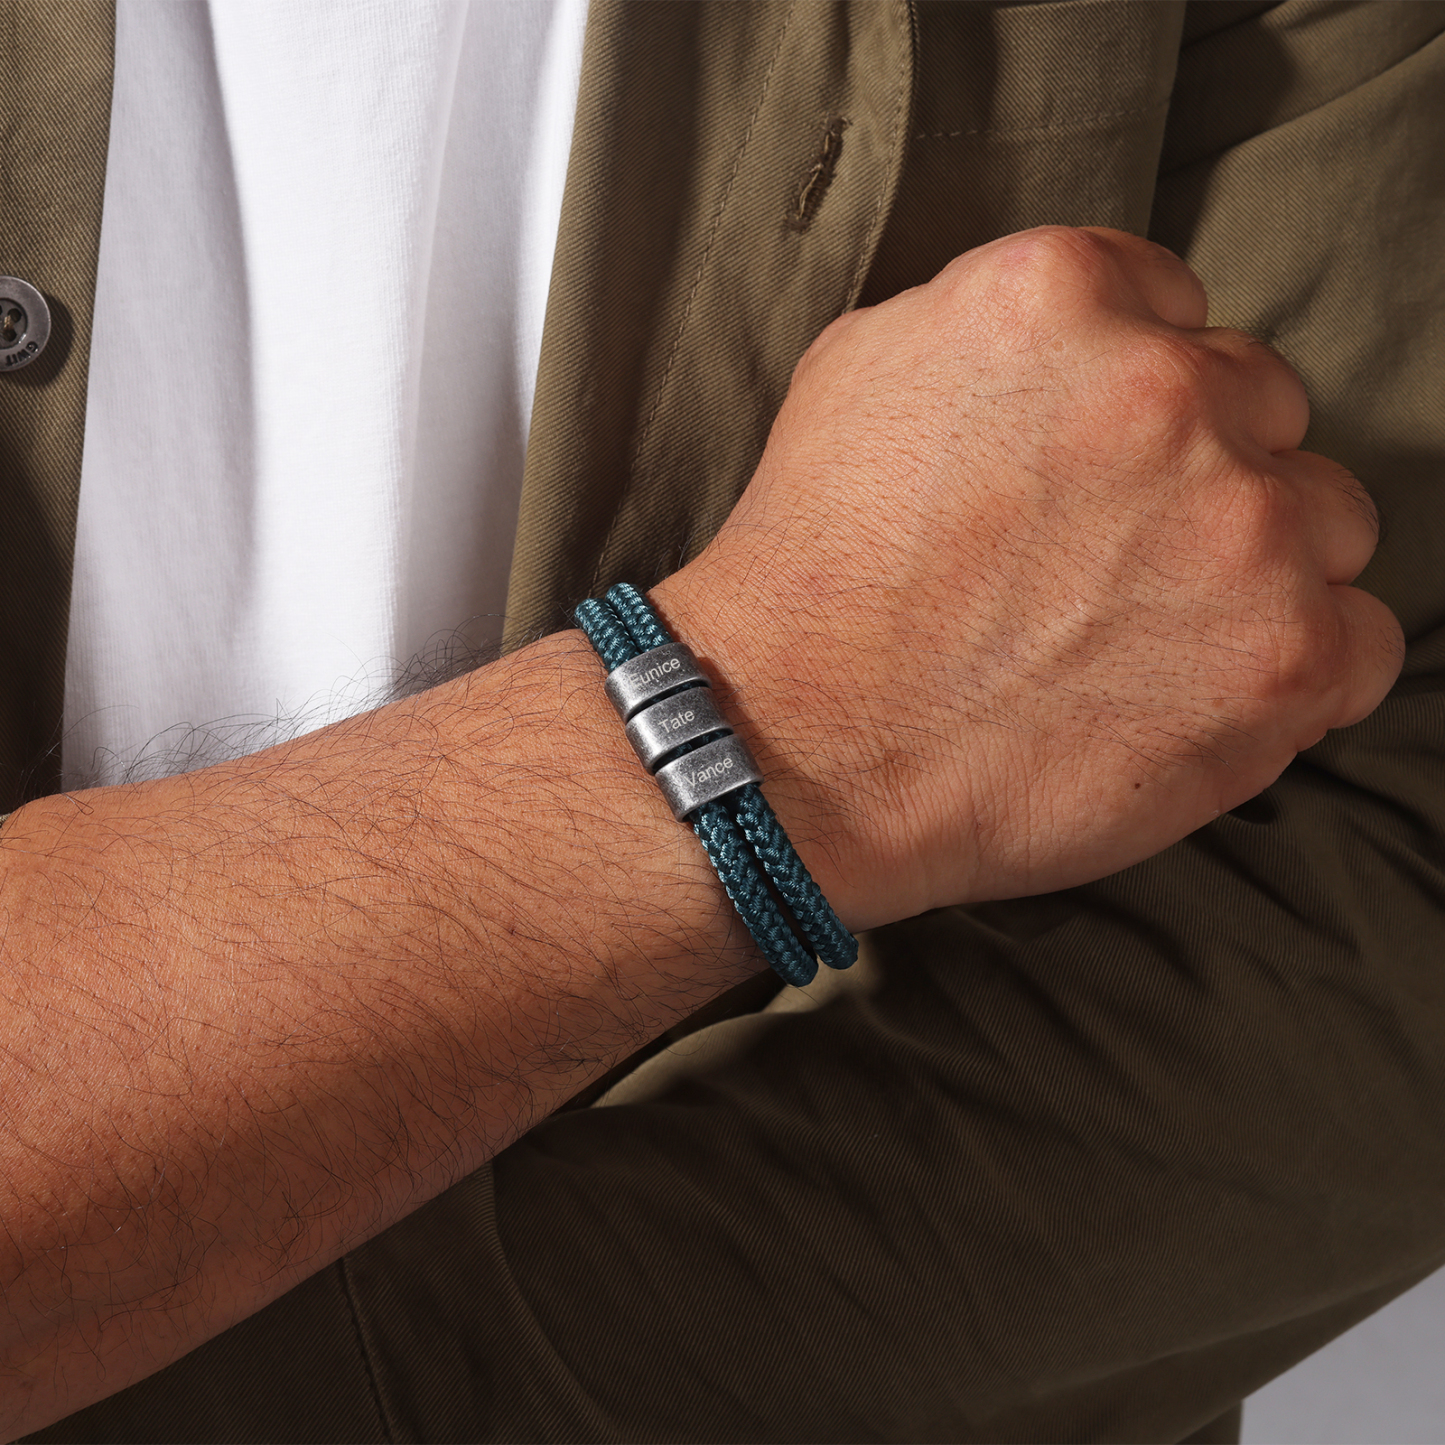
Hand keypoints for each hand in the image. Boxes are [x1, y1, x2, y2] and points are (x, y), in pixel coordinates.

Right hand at [655, 227, 1403, 929]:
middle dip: (1195, 477)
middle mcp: (1169, 390)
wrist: (795, 746)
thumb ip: (986, 326)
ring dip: (1257, 568)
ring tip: (1149, 639)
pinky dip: (1301, 669)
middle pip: (1258, 407)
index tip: (1096, 467)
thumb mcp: (858, 377)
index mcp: (1062, 298)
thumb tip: (1072, 352)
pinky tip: (1206, 693)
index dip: (1132, 395)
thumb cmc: (811, 578)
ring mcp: (1242, 525)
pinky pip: (1363, 642)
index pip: (1173, 310)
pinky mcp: (1283, 658)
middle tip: (1107, 563)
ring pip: (1325, 519)